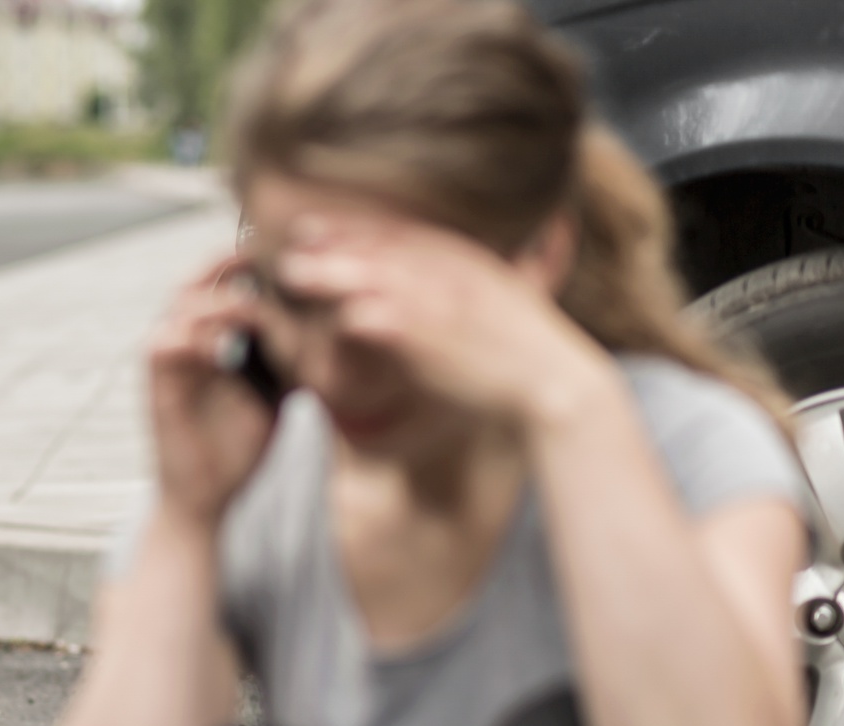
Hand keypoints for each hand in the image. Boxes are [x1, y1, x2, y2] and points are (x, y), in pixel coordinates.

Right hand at [146, 259, 277, 524]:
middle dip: (225, 267)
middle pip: (195, 282)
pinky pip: (163, 343)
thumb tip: (332, 324)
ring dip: (215, 302)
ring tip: (250, 310)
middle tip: (261, 262)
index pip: (219, 282)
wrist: (207, 498)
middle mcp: (182, 342)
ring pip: (179, 306)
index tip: (282, 255)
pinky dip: (193, 338)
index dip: (244, 261)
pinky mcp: (155, 386)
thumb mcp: (276, 391)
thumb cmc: (239, 447)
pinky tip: (224, 348)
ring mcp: (166, 362)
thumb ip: (290, 357)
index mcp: (209, 337)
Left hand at [275, 215, 610, 423]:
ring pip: (369, 276)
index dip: (352, 228)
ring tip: (288, 272)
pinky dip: (347, 318)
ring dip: (327, 272)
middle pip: (377, 247)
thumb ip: (460, 280)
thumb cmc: (522, 348)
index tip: (315, 226)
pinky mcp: (427, 335)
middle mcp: (446, 271)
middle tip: (292, 237)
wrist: (555, 382)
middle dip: (332, 239)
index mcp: (461, 259)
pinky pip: (375, 320)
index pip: (397, 234)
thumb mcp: (495, 294)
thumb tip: (434, 278)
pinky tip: (322, 319)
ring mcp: (436, 300)